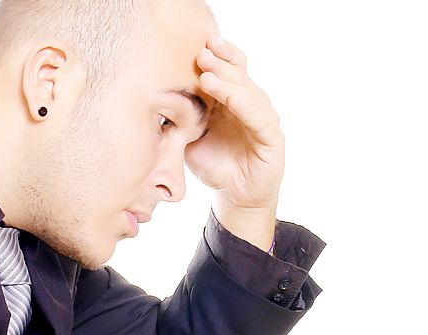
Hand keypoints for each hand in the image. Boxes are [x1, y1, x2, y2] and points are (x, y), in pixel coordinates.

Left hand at [186, 36, 284, 250]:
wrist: (235, 196)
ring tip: (208, 76)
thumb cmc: (214, 164)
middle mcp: (251, 105)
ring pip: (249, 94)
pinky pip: (260, 119)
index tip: (200, 43)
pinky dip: (247, 107)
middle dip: (220, 64)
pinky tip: (232, 99)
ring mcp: (264, 120)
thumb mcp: (191, 138)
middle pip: (240, 76)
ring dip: (229, 83)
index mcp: (233, 100)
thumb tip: (154, 98)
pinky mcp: (272, 139)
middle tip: (202, 54)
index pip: (230, 69)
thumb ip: (182, 118)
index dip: (219, 55)